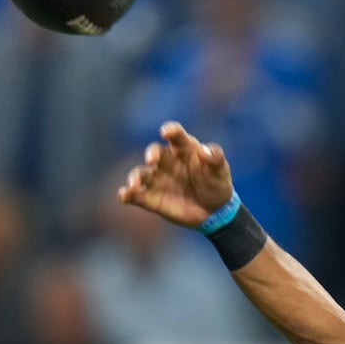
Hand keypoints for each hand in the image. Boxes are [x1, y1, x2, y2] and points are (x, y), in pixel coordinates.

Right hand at [117, 121, 234, 228]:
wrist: (214, 212)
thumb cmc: (216, 185)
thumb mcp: (220, 172)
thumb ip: (215, 159)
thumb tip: (205, 150)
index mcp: (184, 149)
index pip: (176, 135)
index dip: (171, 131)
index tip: (166, 132)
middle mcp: (167, 161)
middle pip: (154, 152)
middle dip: (152, 154)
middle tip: (152, 160)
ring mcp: (157, 179)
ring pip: (141, 174)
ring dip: (135, 177)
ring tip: (134, 184)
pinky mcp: (151, 197)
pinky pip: (136, 195)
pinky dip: (127, 194)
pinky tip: (124, 196)